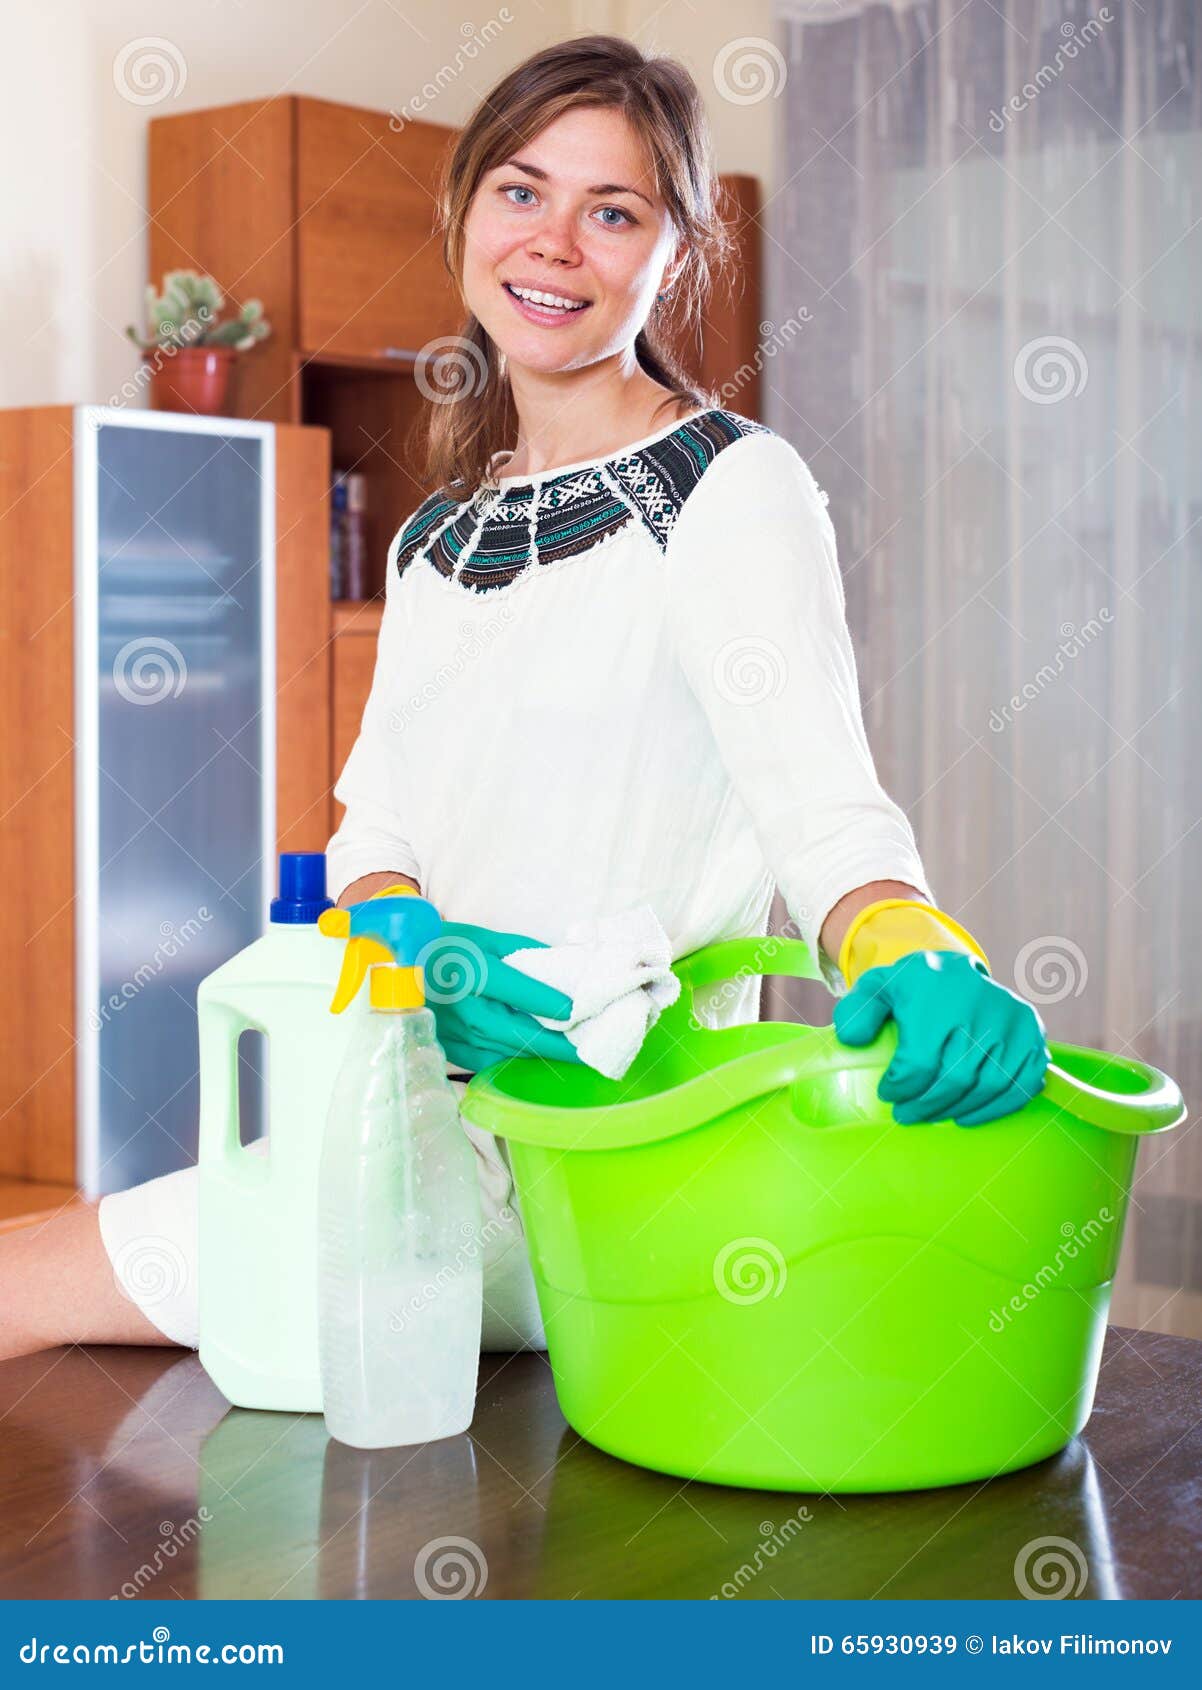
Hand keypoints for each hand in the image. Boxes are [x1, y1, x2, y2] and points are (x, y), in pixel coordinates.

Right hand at [423, 921, 578, 1073]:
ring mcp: (458, 1035)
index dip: (558, 1005)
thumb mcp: (486, 938)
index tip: (582, 1013)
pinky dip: (516, 1060)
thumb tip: (564, 965)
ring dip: (543, 1056)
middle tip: (592, 1050)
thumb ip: (526, 952)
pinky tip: (535, 1058)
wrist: (397, 965)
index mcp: (476, 973)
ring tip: (573, 1056)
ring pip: (510, 1053)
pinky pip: (491, 1062)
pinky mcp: (451, 1049)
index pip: (525, 995)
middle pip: (523, 1035)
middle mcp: (467, 1010)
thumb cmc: (445, 945)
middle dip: (562, 1045)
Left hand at [833, 950, 1049, 1125]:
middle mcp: (980, 1007)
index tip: (888, 1094)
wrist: (957, 971)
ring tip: (934, 1115)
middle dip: (926, 1105)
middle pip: (954, 1079)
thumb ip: (857, 1011)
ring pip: (987, 1086)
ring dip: (957, 1110)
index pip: (920, 1062)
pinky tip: (967, 1115)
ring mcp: (1012, 1023)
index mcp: (938, 996)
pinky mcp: (1033, 1036)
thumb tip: (852, 1039)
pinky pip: (1020, 1085)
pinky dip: (995, 1108)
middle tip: (907, 1115)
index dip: (901, 1088)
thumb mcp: (878, 988)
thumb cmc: (914, 988)